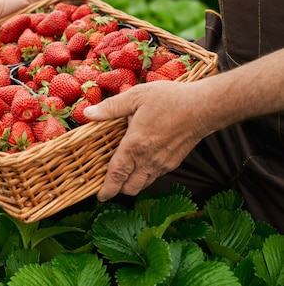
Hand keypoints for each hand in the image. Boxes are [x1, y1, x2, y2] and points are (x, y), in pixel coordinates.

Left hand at [83, 80, 209, 201]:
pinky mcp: (173, 162)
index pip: (117, 175)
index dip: (107, 189)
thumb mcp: (135, 96)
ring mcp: (163, 163)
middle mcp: (148, 159)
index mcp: (135, 145)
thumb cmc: (170, 100)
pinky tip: (140, 163)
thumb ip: (110, 108)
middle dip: (117, 189)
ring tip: (122, 174)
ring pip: (143, 185)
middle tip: (108, 182)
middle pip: (129, 187)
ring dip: (131, 184)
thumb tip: (88, 114)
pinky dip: (144, 176)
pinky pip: (154, 177)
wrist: (203, 107)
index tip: (100, 196)